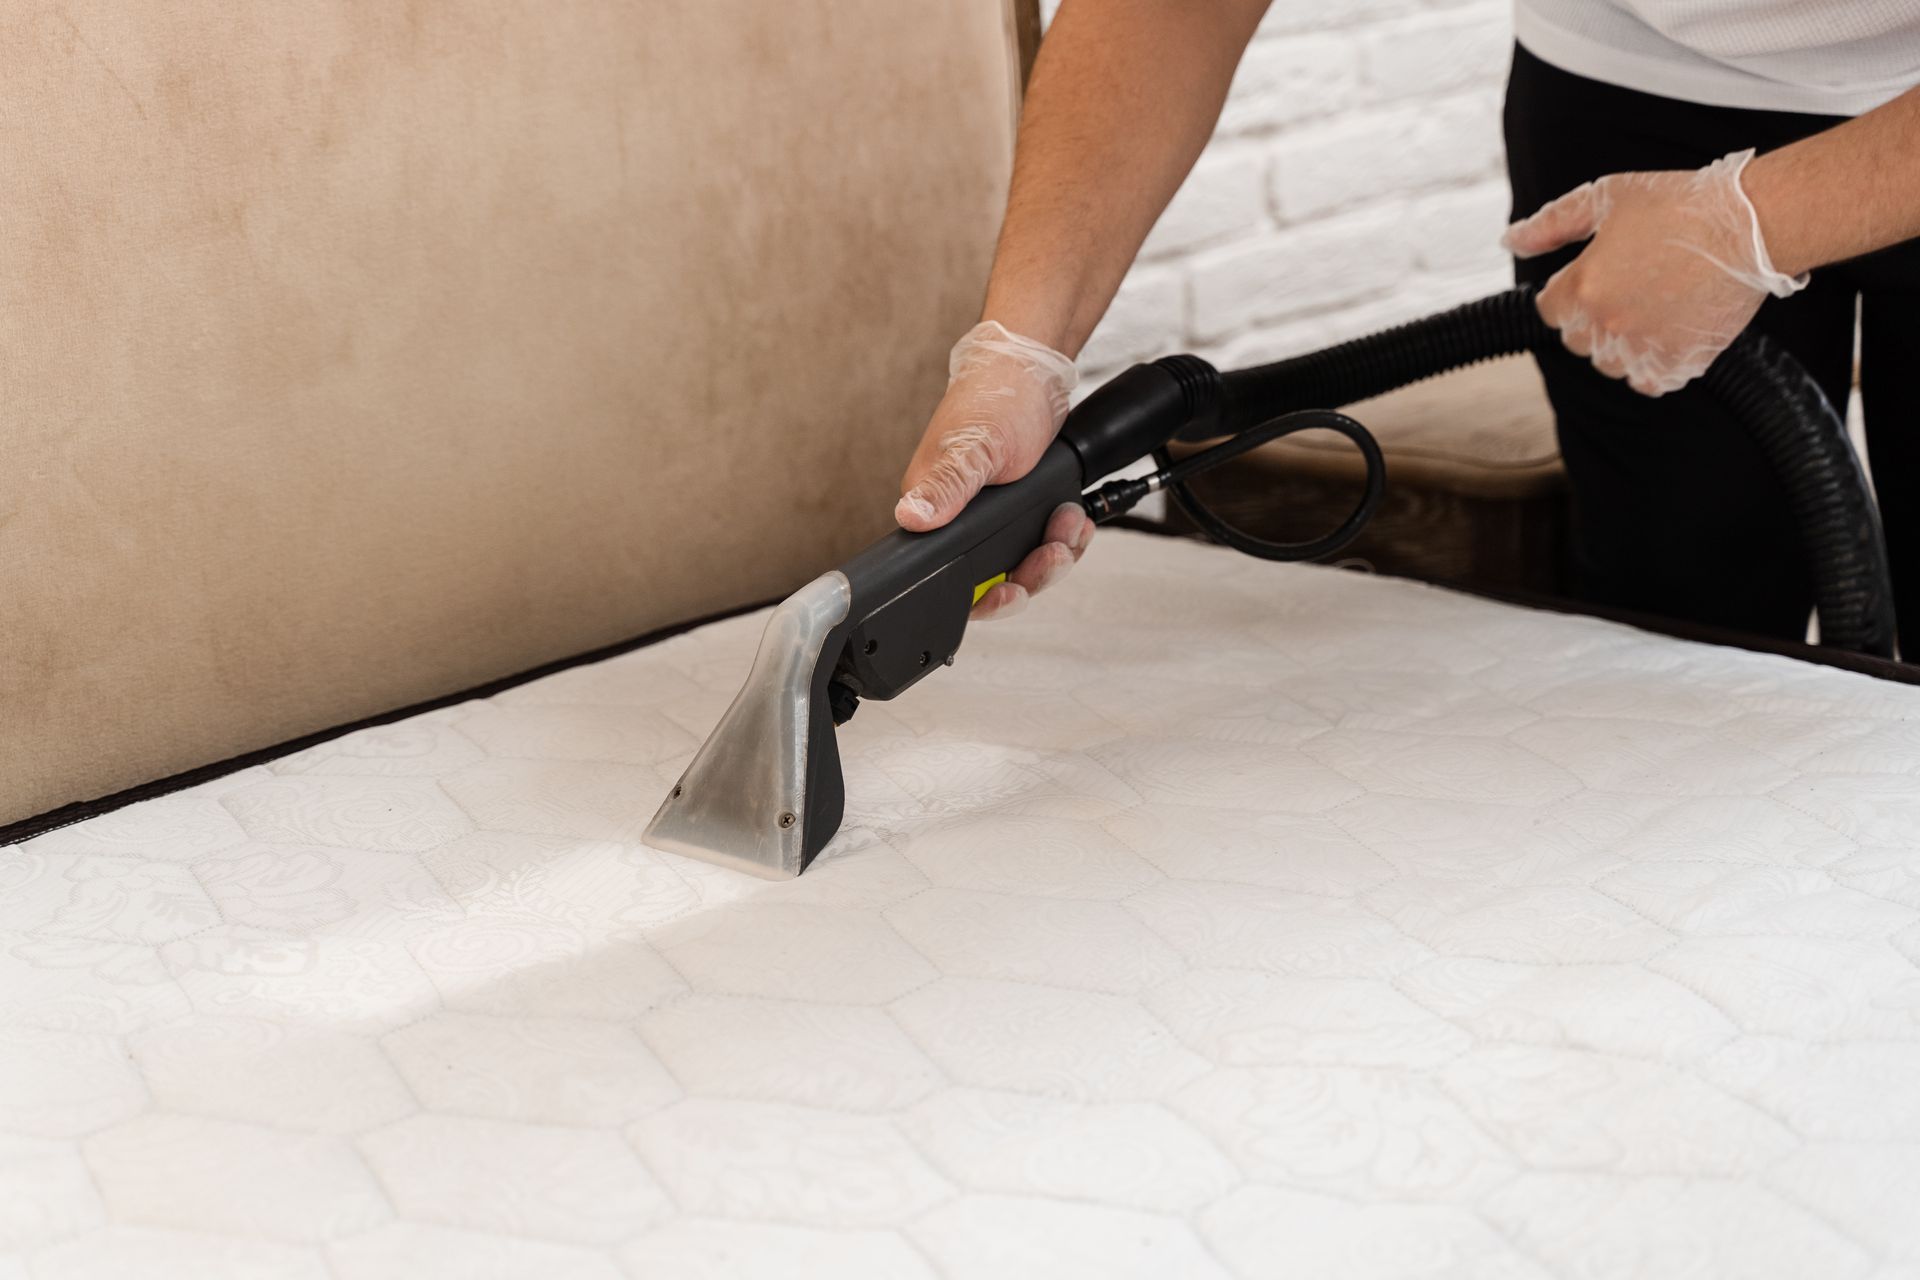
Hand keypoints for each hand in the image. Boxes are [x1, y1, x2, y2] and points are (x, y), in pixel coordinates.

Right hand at [897, 321, 1093, 620]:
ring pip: (1024, 565)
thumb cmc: (996, 397)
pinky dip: (1064, 538)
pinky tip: (1073, 522)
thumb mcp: (974, 445)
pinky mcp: (1020, 508)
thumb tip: (910, 518)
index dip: (985, 597)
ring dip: (1054, 554)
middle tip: (1053, 552)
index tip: (1009, 591)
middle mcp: (960, 520)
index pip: (950, 580)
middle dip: (1031, 575)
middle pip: (995, 581)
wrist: (1032, 369)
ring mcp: (992, 517)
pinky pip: (1042, 543)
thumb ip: (946, 485)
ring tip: (1069, 525)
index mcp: (935, 511)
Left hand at [1503, 148, 1807, 397]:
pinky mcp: (1681, 362)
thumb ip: (1550, 224)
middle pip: (1577, 339)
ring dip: (1622, 343)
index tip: (1599, 274)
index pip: (1549, 310)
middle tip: (1632, 285)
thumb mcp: (1605, 198)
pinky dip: (1654, 365)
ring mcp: (1643, 348)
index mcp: (1581, 287)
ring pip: (1610, 364)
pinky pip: (1649, 382)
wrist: (1751, 222)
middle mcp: (1606, 325)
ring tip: (1654, 305)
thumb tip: (1508, 241)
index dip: (1571, 290)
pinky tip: (1670, 332)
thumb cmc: (1680, 203)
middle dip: (1593, 316)